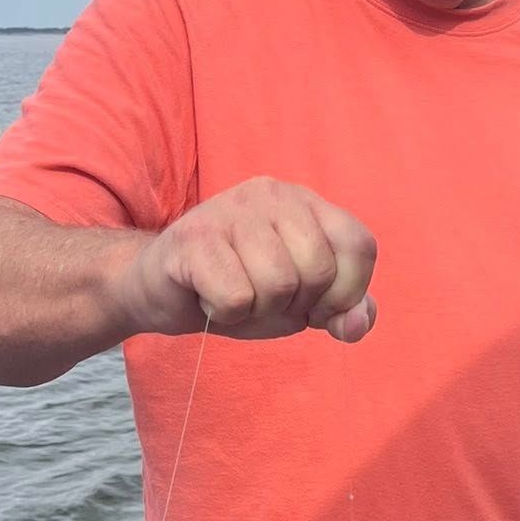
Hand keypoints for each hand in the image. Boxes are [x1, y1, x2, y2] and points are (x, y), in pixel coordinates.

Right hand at [118, 177, 377, 341]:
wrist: (160, 289)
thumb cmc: (238, 290)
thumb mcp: (302, 304)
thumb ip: (342, 311)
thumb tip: (356, 326)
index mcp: (305, 202)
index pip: (359, 246)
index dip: (346, 292)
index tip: (314, 306)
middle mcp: (271, 194)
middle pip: (318, 270)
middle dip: (296, 305)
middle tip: (263, 299)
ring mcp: (230, 210)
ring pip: (278, 285)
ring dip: (257, 311)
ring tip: (235, 296)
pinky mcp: (194, 238)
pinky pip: (235, 297)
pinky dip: (225, 313)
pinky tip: (209, 296)